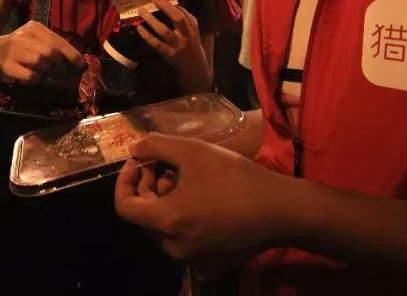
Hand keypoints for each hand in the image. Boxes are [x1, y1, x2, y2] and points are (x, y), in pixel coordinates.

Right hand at [0, 21, 83, 82]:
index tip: (81, 63)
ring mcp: (14, 50)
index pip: (57, 40)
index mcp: (34, 27)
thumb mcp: (36, 40)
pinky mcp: (8, 64)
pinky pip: (30, 75)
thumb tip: (77, 59)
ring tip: (46, 74)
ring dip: (47, 72)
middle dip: (60, 64)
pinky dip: (37, 79)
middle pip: (51, 52)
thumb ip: (53, 45)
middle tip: (63, 72)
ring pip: (41, 62)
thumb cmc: (22, 47)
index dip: (71, 53)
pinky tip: (36, 78)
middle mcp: (23, 36)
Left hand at [114, 133, 301, 265]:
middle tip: (164, 166)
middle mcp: (174, 247)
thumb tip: (135, 148)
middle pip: (144, 217)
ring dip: (165, 201)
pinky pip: (183, 239)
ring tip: (185, 179)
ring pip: (163, 228)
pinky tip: (202, 198)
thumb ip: (157, 146)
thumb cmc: (235, 178)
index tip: (140, 161)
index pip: (124, 207)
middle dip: (147, 188)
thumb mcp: (193, 151)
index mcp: (166, 222)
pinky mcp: (210, 262)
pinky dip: (182, 217)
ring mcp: (193, 258)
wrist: (281, 211)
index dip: (125, 180)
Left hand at [137, 0, 210, 90]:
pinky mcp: (169, 54)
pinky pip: (156, 44)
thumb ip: (184, 17)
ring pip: (164, 31)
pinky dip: (147, 36)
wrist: (195, 66)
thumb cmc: (190, 43)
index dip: (169, 3)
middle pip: (178, 19)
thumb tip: (169, 3)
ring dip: (152, 20)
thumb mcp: (192, 29)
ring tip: (142, 11)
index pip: (182, 11)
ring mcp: (177, 45)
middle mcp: (186, 34)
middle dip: (165, 7)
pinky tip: (140, 28)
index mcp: (192, 25)